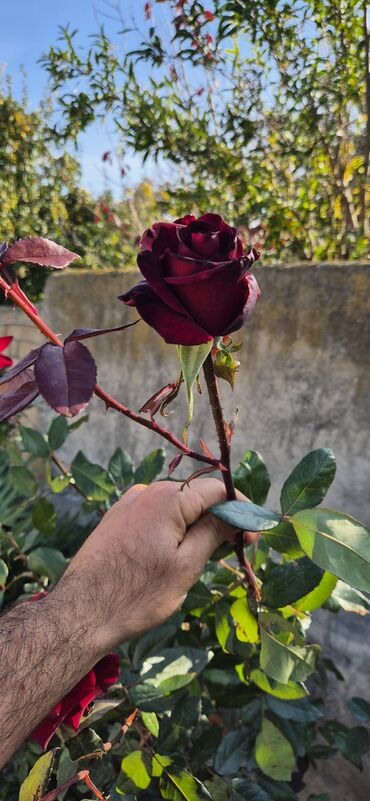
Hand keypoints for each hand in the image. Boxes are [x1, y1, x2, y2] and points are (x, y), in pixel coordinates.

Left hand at [56, 478, 240, 654]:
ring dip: (195, 527)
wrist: (80, 614)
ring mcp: (127, 505)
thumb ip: (214, 532)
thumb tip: (237, 513)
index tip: (255, 535)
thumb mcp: (186, 565)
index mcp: (167, 497)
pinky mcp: (115, 521)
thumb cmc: (137, 594)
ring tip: (206, 559)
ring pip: (175, 509)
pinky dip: (172, 532)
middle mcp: (145, 492)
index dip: (241, 509)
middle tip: (236, 550)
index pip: (217, 490)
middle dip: (219, 518)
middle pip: (195, 497)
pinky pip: (154, 518)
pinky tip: (175, 557)